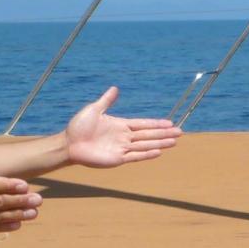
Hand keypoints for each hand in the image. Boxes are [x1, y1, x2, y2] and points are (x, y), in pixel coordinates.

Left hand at [63, 87, 182, 167]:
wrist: (68, 143)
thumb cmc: (78, 127)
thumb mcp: (94, 109)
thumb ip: (106, 101)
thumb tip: (115, 88)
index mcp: (120, 125)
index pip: (143, 124)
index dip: (156, 123)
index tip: (170, 123)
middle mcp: (124, 137)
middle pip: (148, 134)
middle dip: (164, 133)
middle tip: (180, 132)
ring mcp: (122, 148)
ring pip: (145, 145)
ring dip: (160, 143)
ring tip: (174, 142)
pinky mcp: (117, 159)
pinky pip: (135, 156)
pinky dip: (146, 154)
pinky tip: (158, 152)